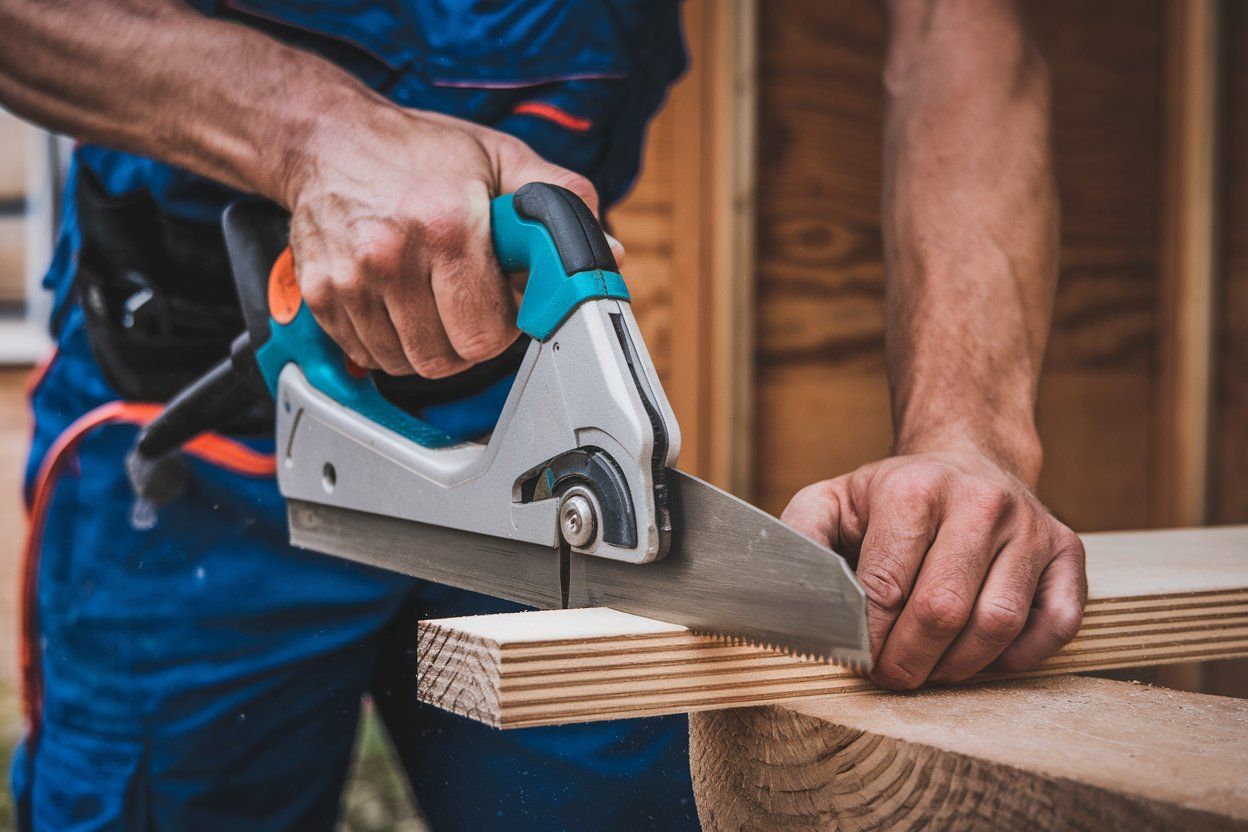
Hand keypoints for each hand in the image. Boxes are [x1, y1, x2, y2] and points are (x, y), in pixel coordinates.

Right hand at [281, 106, 612, 377]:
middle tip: (469, 302)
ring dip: (430, 344)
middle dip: (469, 339)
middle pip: (448, 358)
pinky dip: (390, 341)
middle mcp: (392, 256)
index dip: (505, 326)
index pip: (488, 335)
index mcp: (447, 225)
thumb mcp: (500, 158)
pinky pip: (370, 355)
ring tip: (434, 299)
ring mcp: (351, 280)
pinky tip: (399, 302)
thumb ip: (560, 201)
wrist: (329, 138)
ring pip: (408, 363)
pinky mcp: (321, 295)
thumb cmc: (420, 152)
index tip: (502, 302)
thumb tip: (608, 252)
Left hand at [782, 450, 1085, 688]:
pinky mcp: (1069, 553)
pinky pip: (1055, 626)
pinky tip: (983, 654)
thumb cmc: (893, 495)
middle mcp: (979, 503)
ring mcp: (1031, 528)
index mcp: (915, 489)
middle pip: (943, 610)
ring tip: (931, 669)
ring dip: (958, 665)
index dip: (869, 637)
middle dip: (909, 660)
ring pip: (998, 624)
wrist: (968, 457)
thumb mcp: (833, 499)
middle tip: (892, 676)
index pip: (887, 586)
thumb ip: (801, 536)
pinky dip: (1017, 656)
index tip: (858, 658)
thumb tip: (781, 584)